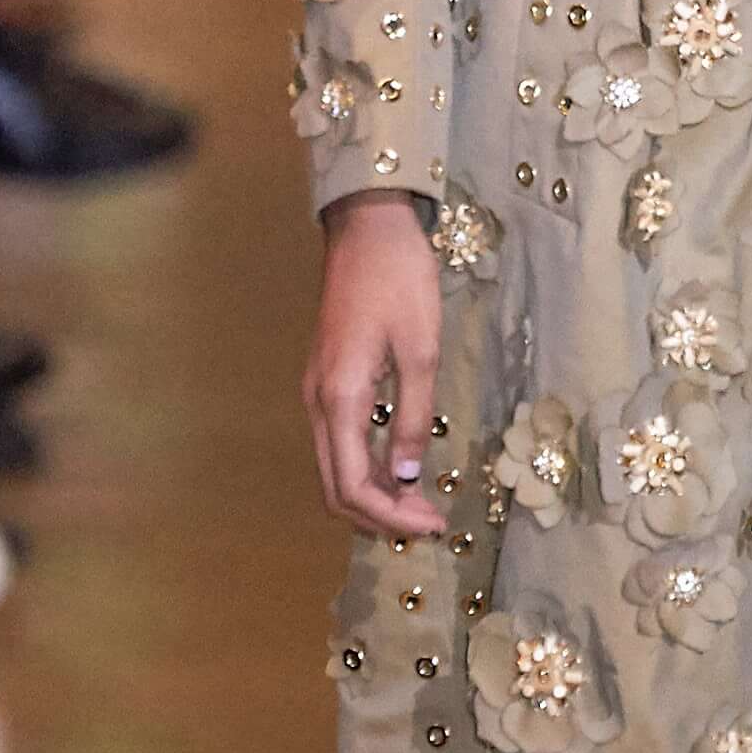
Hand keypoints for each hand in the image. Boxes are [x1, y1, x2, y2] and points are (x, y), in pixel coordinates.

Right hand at [303, 191, 446, 535]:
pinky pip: (339, 444)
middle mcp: (318, 402)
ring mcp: (318, 392)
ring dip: (373, 496)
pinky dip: (366, 469)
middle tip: (429, 523)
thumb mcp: (421, 349)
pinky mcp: (328, 382)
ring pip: (334, 468)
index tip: (433, 525)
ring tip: (419, 505)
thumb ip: (412, 417)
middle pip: (336, 487)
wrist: (368, 227)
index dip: (391, 516)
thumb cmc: (399, 280)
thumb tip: (406, 477)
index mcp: (339, 397)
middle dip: (380, 516)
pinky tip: (399, 471)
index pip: (354, 485)